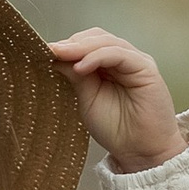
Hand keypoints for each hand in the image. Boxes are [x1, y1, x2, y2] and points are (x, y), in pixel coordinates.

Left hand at [47, 29, 186, 174]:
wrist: (141, 152)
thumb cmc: (117, 129)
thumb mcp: (88, 99)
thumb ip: (76, 76)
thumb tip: (56, 55)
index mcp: (109, 65)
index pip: (87, 43)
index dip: (67, 45)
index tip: (43, 50)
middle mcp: (123, 59)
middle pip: (96, 37)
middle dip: (72, 43)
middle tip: (51, 51)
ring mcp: (136, 61)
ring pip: (107, 42)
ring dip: (81, 47)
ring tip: (61, 55)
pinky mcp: (145, 68)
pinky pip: (119, 54)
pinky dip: (98, 57)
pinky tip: (81, 68)